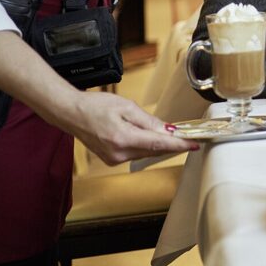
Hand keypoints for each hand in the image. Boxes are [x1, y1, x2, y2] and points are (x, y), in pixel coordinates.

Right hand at [67, 91, 196, 165]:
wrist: (70, 113)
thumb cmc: (95, 106)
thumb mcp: (126, 107)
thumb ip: (149, 121)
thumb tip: (168, 130)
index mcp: (123, 139)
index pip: (158, 145)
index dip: (179, 146)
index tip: (194, 145)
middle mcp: (118, 153)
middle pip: (154, 151)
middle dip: (171, 144)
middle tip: (188, 135)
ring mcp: (114, 159)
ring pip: (146, 153)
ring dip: (158, 145)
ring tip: (169, 134)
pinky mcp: (111, 159)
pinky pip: (136, 154)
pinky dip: (145, 146)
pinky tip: (149, 137)